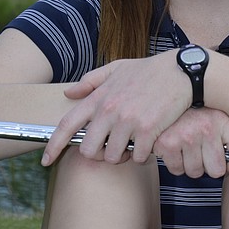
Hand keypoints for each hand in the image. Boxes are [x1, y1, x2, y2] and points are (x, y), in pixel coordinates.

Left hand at [42, 51, 190, 165]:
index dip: (53, 145)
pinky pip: (136, 157)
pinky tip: (148, 142)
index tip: (46, 160)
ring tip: (132, 144)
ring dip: (122, 156)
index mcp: (100, 97)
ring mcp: (128, 121)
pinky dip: (142, 155)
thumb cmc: (149, 70)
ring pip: (112, 157)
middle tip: (112, 149)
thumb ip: (91, 80)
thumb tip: (69, 92)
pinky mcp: (147, 131)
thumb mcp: (117, 68)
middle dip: (98, 154)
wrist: (181, 72)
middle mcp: (110, 110)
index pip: (67, 124)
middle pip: (89, 150)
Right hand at [154, 108, 228, 178]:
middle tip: (203, 153)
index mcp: (221, 120)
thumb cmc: (191, 109)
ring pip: (195, 172)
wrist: (164, 94)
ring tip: (187, 147)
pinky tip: (176, 148)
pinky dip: (176, 163)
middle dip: (209, 166)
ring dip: (191, 164)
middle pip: (217, 170)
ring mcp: (187, 137)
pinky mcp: (168, 145)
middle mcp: (206, 128)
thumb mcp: (215, 114)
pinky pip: (177, 170)